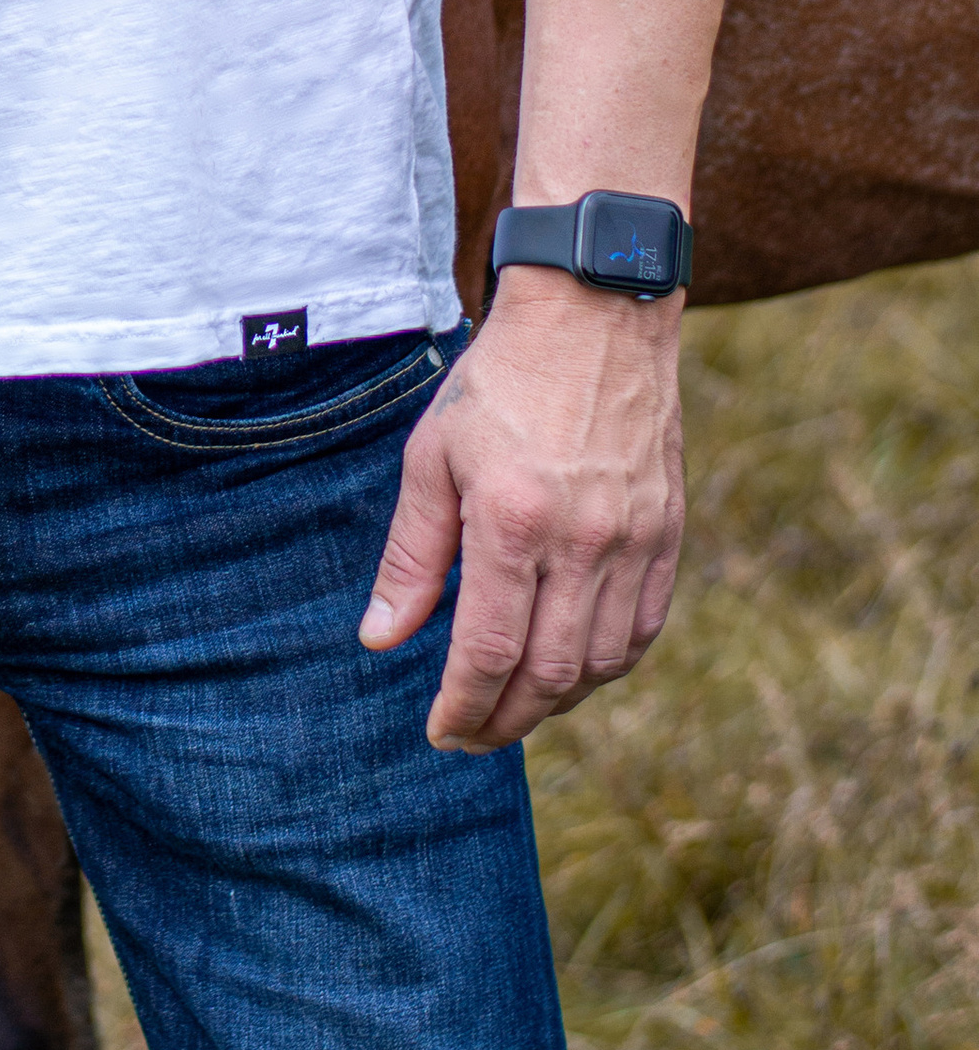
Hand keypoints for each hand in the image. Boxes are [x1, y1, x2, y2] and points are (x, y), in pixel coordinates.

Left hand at [358, 274, 685, 748]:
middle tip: (472, 736)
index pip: (491, 651)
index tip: (440, 731)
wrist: (594, 313)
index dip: (463, 706)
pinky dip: (607, 666)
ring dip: (555, 703)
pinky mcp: (667, 533)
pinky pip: (643, 629)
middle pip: (549, 674)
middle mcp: (583, 540)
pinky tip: (573, 670)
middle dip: (506, 721)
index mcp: (515, 520)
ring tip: (514, 708)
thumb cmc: (500, 380)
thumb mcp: (432, 455)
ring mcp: (635, 540)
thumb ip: (412, 556)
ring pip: (601, 663)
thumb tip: (382, 640)